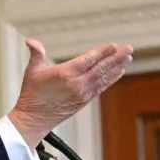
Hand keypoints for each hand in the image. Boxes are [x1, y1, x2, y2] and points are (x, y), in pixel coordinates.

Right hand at [7, 39, 131, 147]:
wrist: (34, 119)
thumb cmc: (31, 94)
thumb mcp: (32, 71)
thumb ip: (36, 54)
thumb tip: (30, 41)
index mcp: (65, 73)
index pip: (88, 59)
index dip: (102, 52)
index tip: (114, 45)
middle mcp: (77, 83)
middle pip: (101, 67)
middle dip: (116, 57)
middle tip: (129, 49)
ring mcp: (82, 93)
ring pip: (104, 77)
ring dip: (117, 67)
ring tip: (127, 58)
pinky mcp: (84, 100)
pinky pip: (101, 87)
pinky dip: (111, 79)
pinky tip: (118, 72)